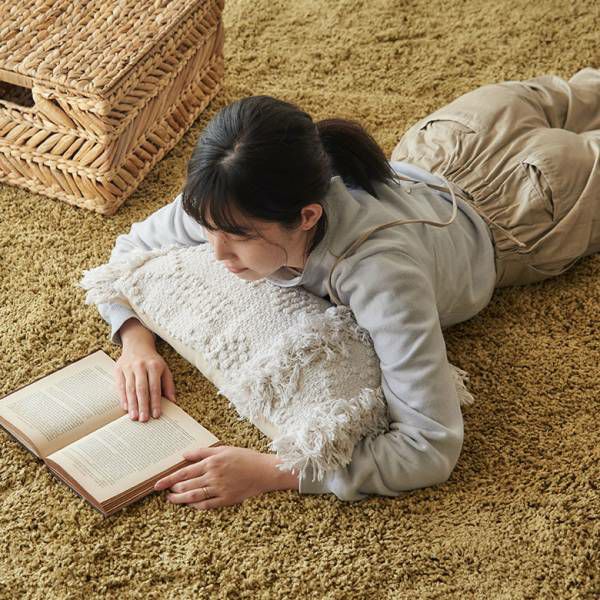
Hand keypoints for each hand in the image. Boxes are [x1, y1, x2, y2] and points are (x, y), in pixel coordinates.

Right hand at [115, 345, 176, 421]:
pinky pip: (120, 385)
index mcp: (154, 366)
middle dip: (143, 405)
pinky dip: (123, 397)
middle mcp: (141, 366)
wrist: (137, 344)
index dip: (156, 402)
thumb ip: (168, 384)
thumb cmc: (153, 360)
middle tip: (144, 419)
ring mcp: (129, 367)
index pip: (155, 387)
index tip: (156, 415)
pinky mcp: (119, 369)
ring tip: (134, 417)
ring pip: (130, 388)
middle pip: (142, 389)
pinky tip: (126, 407)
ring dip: (132, 404)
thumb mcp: (165, 368)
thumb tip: (173, 401)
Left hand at [153, 445, 275, 509]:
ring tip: (171, 500)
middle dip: (173, 490)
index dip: (169, 479)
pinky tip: (190, 505)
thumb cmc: (244, 457)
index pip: (184, 472)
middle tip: (165, 492)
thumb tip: (184, 454)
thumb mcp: (223, 449)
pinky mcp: (227, 499)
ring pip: (194, 496)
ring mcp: (220, 488)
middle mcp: (213, 475)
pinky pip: (207, 504)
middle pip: (186, 485)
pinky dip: (196, 506)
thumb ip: (202, 452)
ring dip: (180, 499)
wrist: (264, 471)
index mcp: (211, 462)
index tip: (157, 484)